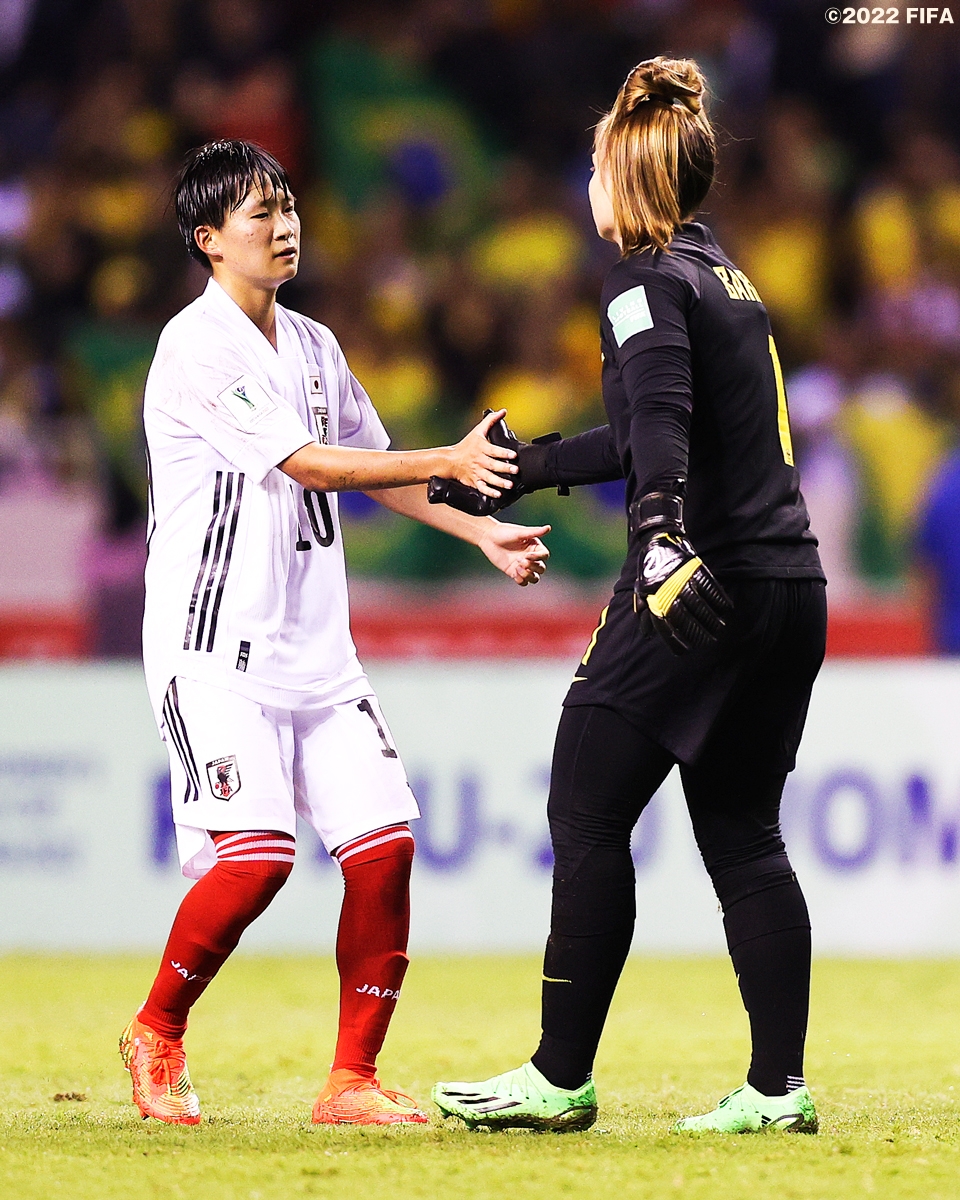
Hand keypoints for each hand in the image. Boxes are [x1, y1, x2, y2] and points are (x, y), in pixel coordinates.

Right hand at [428, 413, 560, 514]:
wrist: (450, 461)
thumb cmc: (466, 445)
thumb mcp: (477, 431)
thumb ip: (491, 421)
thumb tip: (503, 411)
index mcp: (481, 448)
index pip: (494, 450)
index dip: (504, 453)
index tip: (513, 455)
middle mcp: (479, 461)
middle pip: (492, 465)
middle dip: (504, 468)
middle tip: (515, 470)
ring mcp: (477, 472)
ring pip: (489, 478)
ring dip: (499, 482)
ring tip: (510, 485)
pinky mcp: (474, 482)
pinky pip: (482, 488)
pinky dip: (490, 492)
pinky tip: (498, 494)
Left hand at [477, 521, 550, 585]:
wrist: (488, 538)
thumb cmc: (505, 532)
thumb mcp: (520, 532)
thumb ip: (534, 532)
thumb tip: (549, 528)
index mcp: (535, 547)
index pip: (544, 556)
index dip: (538, 557)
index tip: (527, 555)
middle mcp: (531, 558)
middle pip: (541, 568)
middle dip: (533, 567)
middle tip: (520, 561)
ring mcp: (523, 566)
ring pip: (534, 578)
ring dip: (529, 576)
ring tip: (518, 570)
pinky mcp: (514, 572)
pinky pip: (523, 581)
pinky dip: (521, 580)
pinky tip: (514, 574)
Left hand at [632, 491, 730, 653]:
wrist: (657, 540)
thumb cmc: (648, 569)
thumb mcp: (640, 589)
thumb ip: (644, 612)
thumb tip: (647, 635)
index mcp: (653, 597)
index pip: (665, 625)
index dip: (675, 639)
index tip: (685, 650)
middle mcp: (667, 591)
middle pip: (685, 617)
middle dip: (698, 632)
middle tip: (708, 641)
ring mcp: (682, 580)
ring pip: (699, 604)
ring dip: (711, 619)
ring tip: (719, 628)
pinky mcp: (694, 569)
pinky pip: (709, 587)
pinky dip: (719, 599)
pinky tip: (726, 608)